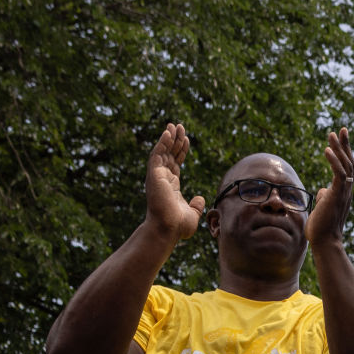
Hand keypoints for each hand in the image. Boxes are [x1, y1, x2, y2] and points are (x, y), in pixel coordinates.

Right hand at [145, 123, 205, 239]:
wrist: (167, 229)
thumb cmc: (177, 226)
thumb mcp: (192, 215)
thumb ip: (196, 205)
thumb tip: (200, 198)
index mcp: (171, 186)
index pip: (175, 164)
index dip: (180, 151)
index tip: (186, 139)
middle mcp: (163, 179)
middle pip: (169, 155)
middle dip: (174, 140)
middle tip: (180, 126)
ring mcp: (157, 177)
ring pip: (163, 152)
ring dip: (169, 138)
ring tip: (175, 125)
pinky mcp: (154, 175)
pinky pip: (157, 155)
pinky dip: (162, 143)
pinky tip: (168, 132)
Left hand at [305, 127, 353, 246]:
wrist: (325, 242)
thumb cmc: (321, 228)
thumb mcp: (322, 208)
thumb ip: (324, 197)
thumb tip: (322, 191)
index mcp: (343, 192)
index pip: (346, 168)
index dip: (344, 152)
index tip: (341, 138)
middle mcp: (347, 190)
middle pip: (349, 162)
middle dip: (345, 144)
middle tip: (342, 129)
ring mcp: (343, 192)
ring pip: (345, 165)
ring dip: (339, 148)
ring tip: (332, 134)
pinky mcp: (337, 195)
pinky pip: (339, 174)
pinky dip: (334, 160)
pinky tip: (327, 149)